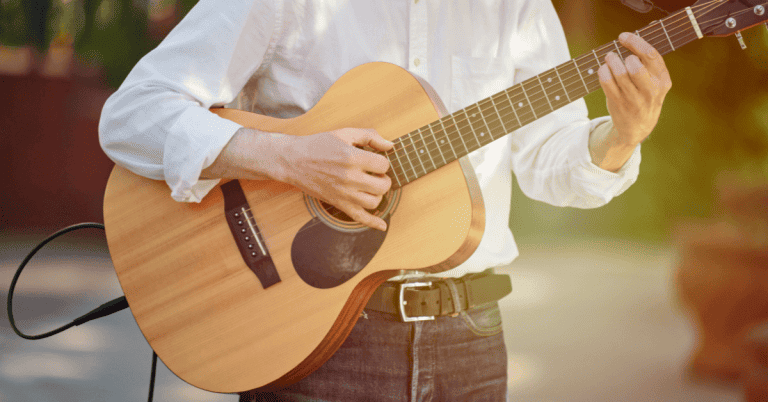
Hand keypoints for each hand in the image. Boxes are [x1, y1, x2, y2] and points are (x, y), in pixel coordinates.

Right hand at [279, 128, 393, 230]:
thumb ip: (370, 136)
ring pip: (375, 202)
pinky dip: (373, 222)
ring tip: (371, 187)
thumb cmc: (319, 145)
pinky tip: (382, 224)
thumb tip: (390, 145)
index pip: (383, 165)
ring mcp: (344, 193)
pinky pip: (359, 218)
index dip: (382, 162)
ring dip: (378, 194)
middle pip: (382, 186)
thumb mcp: (345, 133)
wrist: (293, 161)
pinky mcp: (338, 204)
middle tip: (376, 175)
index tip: (374, 160)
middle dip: (384, 179)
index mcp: (352, 158)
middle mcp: (349, 178)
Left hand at [598, 32, 671, 144]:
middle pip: (635, 66)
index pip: (651, 55)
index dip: (635, 42)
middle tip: (615, 53)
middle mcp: (650, 90)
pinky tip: (603, 69)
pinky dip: (603, 72)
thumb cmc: (645, 97)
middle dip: (623, 55)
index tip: (623, 36)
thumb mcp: (655, 82)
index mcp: (662, 80)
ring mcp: (633, 98)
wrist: (638, 127)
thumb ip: (649, 63)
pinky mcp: (618, 103)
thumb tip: (639, 34)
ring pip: (619, 74)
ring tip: (609, 58)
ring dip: (611, 62)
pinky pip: (607, 83)